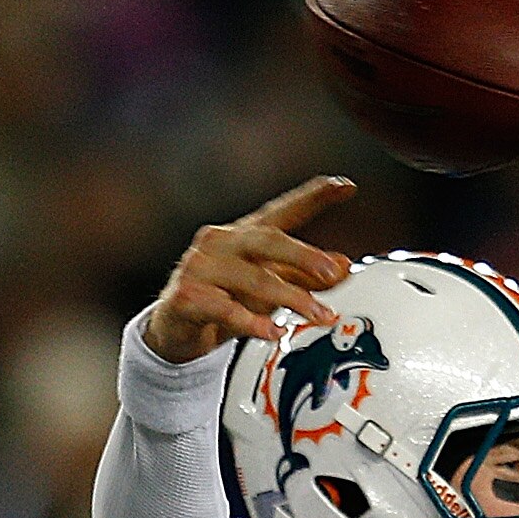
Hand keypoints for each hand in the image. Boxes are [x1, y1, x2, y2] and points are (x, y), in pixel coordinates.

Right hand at [142, 177, 358, 364]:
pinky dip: (252, 322)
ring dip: (291, 298)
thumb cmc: (223, 300)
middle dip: (304, 255)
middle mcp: (221, 242)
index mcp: (244, 234)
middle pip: (268, 240)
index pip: (283, 210)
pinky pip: (225, 308)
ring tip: (318, 315)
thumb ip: (303, 276)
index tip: (344, 185)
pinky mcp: (187, 296)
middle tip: (332, 271)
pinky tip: (272, 331)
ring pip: (252, 279)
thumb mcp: (269, 288)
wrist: (174, 328)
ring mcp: (201, 267)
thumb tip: (343, 266)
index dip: (313, 196)